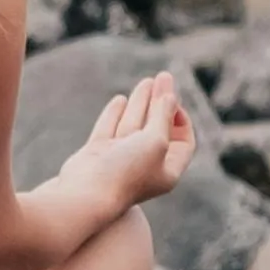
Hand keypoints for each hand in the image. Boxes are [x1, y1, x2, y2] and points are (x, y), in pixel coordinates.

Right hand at [61, 72, 200, 212]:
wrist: (86, 193)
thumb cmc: (126, 171)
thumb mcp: (156, 141)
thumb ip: (163, 117)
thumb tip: (170, 97)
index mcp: (166, 170)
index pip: (182, 141)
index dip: (181, 119)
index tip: (173, 101)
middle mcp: (145, 165)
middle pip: (158, 128)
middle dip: (161, 102)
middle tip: (163, 76)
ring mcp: (119, 159)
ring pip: (134, 125)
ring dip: (142, 102)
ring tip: (147, 80)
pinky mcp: (98, 153)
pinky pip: (110, 129)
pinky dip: (115, 113)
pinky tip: (120, 99)